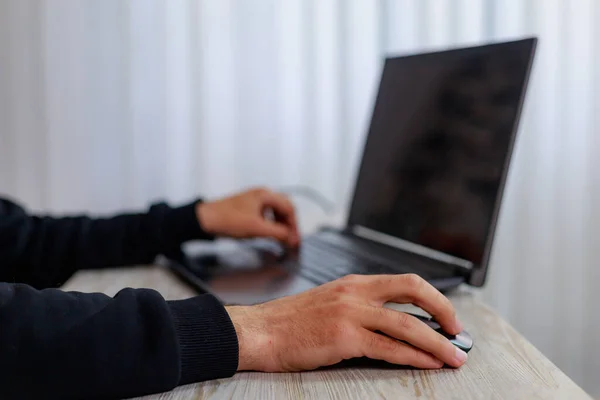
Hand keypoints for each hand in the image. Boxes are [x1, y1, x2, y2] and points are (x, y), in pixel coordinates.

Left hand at [196, 187, 298, 246]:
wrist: (205, 220)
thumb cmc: (227, 220)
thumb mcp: (256, 228)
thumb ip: (278, 233)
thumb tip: (292, 239)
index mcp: (265, 194)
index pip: (289, 208)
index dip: (294, 225)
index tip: (295, 240)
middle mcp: (261, 194)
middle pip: (284, 208)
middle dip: (289, 224)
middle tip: (291, 239)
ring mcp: (254, 200)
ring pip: (275, 212)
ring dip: (280, 225)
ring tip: (280, 238)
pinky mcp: (248, 208)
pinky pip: (266, 214)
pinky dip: (271, 224)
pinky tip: (268, 233)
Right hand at [226, 274, 466, 371]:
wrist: (260, 332)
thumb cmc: (290, 323)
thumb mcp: (328, 303)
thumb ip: (358, 307)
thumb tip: (391, 324)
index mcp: (353, 283)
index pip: (404, 282)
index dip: (432, 297)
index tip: (445, 315)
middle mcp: (355, 292)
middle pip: (413, 290)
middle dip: (444, 311)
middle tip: (459, 332)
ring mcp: (350, 313)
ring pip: (407, 325)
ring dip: (437, 342)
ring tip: (454, 357)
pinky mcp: (343, 337)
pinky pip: (389, 347)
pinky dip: (415, 357)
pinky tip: (428, 364)